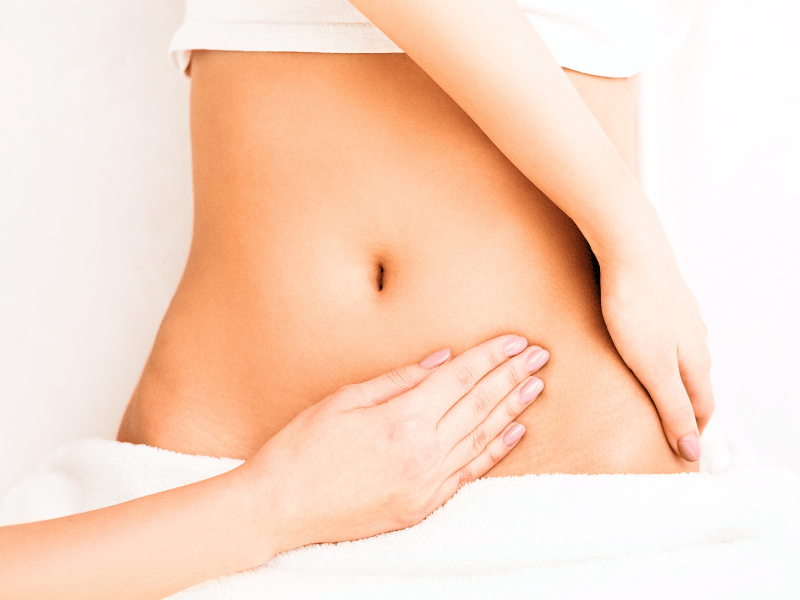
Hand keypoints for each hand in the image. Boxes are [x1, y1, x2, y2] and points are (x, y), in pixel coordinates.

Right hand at [244, 334, 548, 558]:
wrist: (280, 509)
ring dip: (512, 409)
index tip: (516, 340)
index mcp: (402, 419)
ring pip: (481, 437)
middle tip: (541, 355)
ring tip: (536, 386)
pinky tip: (514, 432)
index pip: (460, 378)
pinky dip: (494, 451)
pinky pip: (469, 473)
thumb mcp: (343, 400)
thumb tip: (441, 360)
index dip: (491, 356)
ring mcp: (426, 482)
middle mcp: (423, 452)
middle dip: (512, 376)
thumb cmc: (302, 449)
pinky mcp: (422, 504)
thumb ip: (398, 380)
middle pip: (479, 405)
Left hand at [599, 246, 713, 462]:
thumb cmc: (636, 305)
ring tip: (653, 391)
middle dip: (684, 407)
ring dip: (672, 377)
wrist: (629, 246)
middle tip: (667, 427)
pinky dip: (659, 351)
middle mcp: (694, 337)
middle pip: (694, 381)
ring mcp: (680, 314)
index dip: (691, 430)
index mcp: (695, 360)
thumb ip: (671, 408)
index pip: (701, 406)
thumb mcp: (652, 368)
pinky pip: (666, 333)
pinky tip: (643, 346)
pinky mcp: (662, 296)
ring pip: (682, 355)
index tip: (681, 451)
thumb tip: (693, 451)